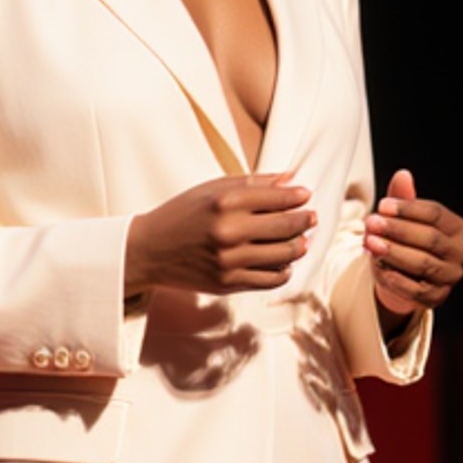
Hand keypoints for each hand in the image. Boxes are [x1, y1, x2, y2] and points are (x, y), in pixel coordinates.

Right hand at [126, 173, 315, 296]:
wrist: (149, 250)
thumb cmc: (182, 213)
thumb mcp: (212, 188)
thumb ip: (253, 183)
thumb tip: (292, 179)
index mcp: (225, 202)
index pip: (278, 198)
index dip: (298, 197)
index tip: (305, 195)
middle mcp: (229, 231)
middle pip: (286, 226)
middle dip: (305, 220)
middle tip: (312, 218)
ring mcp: (229, 261)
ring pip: (284, 255)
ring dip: (299, 246)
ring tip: (302, 240)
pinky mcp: (228, 283)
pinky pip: (271, 279)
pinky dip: (284, 270)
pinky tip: (284, 262)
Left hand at [366, 168, 462, 320]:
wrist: (400, 276)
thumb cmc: (404, 240)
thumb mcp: (401, 218)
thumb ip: (402, 198)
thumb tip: (402, 174)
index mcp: (455, 227)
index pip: (435, 214)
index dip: (408, 209)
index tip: (382, 205)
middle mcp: (459, 251)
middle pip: (430, 238)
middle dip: (398, 230)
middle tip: (372, 223)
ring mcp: (450, 276)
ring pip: (424, 264)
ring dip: (395, 253)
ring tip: (370, 242)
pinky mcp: (437, 297)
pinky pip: (417, 290)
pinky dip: (397, 280)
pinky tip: (379, 269)